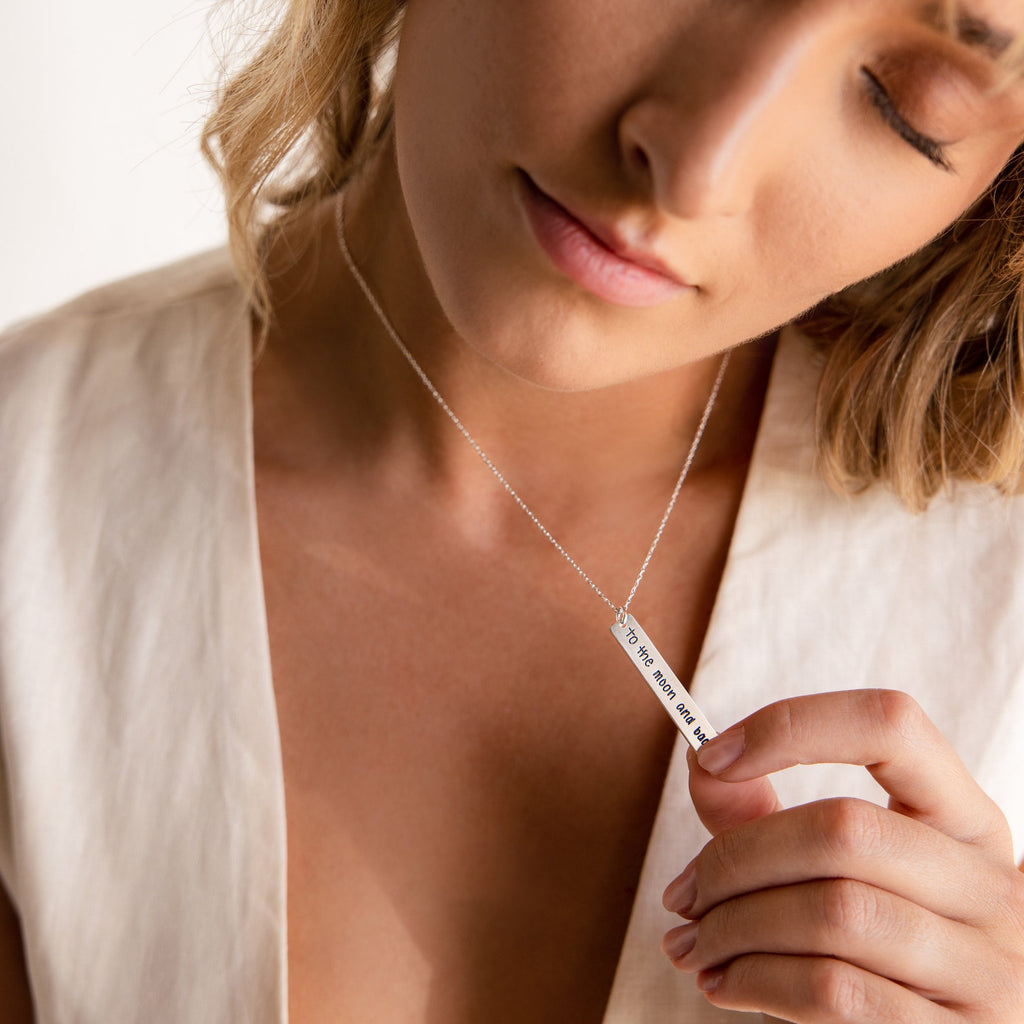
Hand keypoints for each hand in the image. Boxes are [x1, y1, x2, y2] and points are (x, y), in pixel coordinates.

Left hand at [660, 690, 1023, 1022]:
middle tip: (682, 893)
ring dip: (734, 927)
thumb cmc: (876, 948)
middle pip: (844, 828)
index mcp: (965, 819)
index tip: (712, 755)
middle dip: (737, 858)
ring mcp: (989, 967)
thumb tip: (701, 762)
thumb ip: (763, 813)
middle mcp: (992, 884)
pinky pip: (834, 990)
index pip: (891, 726)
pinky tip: (723, 982)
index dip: (792, 725)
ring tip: (692, 944)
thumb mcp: (831, 869)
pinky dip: (754, 981)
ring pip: (833, 912)